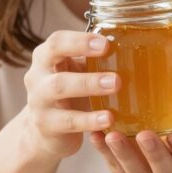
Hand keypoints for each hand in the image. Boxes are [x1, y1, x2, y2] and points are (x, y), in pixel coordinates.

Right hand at [22, 30, 118, 160]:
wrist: (45, 132)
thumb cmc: (68, 94)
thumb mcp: (77, 73)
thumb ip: (95, 60)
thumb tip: (134, 46)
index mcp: (46, 56)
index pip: (57, 41)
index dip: (80, 40)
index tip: (106, 44)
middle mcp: (37, 75)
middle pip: (54, 59)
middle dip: (84, 55)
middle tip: (115, 71)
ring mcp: (38, 100)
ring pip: (59, 88)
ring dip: (88, 84)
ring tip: (115, 87)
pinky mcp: (45, 125)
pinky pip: (68, 121)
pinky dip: (89, 120)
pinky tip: (108, 119)